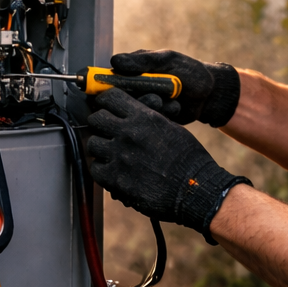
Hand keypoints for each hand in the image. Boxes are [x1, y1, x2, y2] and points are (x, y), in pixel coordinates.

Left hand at [85, 88, 250, 238]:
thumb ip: (147, 119)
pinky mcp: (116, 179)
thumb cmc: (188, 159)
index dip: (105, 102)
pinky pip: (95, 169)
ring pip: (92, 144)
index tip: (105, 108)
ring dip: (100, 148)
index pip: (110, 98)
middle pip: (96, 119)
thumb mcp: (171, 127)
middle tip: (106, 132)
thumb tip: (131, 116)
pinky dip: (101, 169)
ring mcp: (120, 156)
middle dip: (100, 124)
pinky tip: (111, 170)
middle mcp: (128, 133)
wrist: (195, 189)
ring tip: (110, 154)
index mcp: (144, 117)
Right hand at [109, 48, 239, 124]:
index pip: (107, 80)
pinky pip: (147, 121)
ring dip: (151, 106)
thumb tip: (114, 61)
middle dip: (137, 98)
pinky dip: (163, 114)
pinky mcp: (152, 120)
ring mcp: (142, 106)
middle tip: (156, 96)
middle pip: (117, 99)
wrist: (209, 93)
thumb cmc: (189, 71)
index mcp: (130, 72)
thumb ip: (142, 62)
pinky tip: (176, 107)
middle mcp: (132, 90)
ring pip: (132, 111)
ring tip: (169, 99)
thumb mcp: (167, 61)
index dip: (105, 86)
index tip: (114, 90)